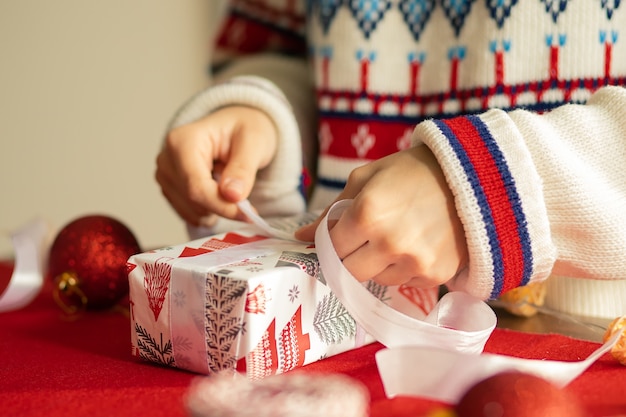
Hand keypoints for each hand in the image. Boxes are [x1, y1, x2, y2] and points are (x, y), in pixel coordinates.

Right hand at [155, 106, 277, 225]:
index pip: (196, 186)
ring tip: (228, 182)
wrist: (237, 128)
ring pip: (192, 211)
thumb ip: (243, 169)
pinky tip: (218, 191)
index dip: (222, 205)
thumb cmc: (243, 129)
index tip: (247, 213)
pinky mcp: (171, 190)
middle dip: (222, 206)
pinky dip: (210, 211)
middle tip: (245, 193)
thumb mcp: (253, 141)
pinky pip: (191, 214)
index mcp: (183, 141)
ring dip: (217, 208)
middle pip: (192, 201)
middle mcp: (168, 159)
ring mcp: (166, 176)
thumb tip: (232, 195)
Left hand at [295, 145, 467, 287]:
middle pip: (348, 271)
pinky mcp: (434, 275)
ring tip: (393, 236)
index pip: (330, 247)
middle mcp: (389, 243)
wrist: (471, 177)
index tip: (336, 236)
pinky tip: (413, 244)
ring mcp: (414, 263)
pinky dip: (400, 269)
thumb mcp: (365, 178)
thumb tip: (299, 237)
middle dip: (348, 256)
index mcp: (367, 214)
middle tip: (362, 238)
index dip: (329, 241)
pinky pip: (402, 283)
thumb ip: (331, 210)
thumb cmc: (410, 172)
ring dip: (375, 264)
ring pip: (375, 280)